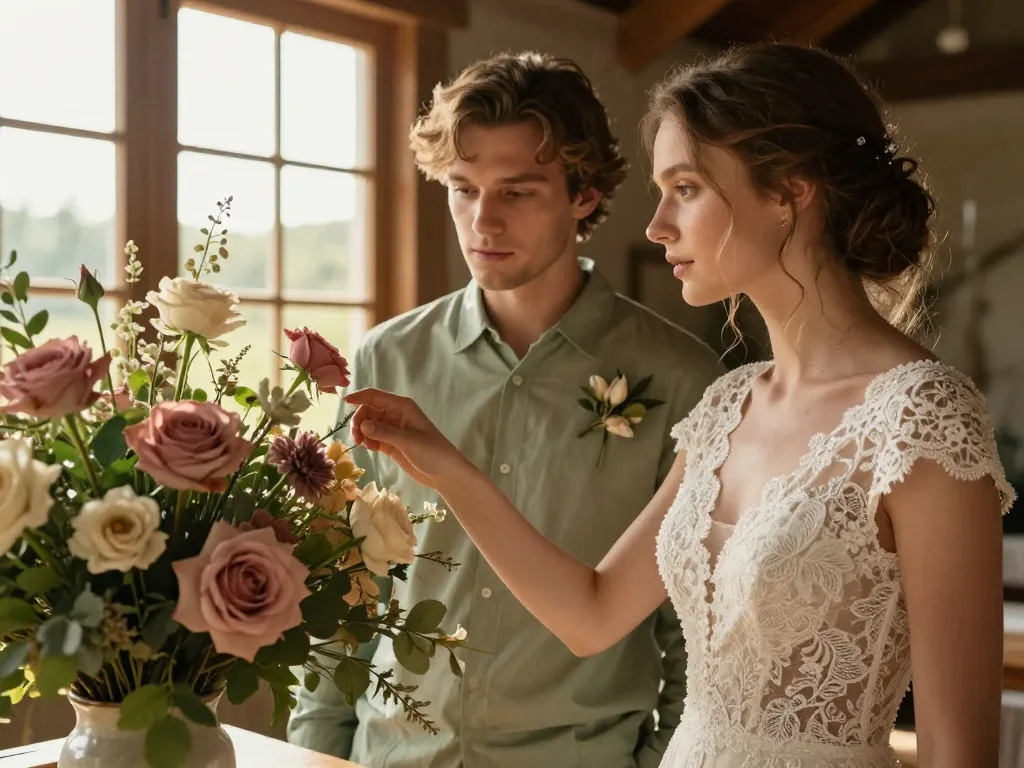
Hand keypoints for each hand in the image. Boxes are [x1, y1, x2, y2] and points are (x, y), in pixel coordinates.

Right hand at [344, 388, 467, 490]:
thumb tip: (362, 425)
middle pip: (368, 410)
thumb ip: (384, 432)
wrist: (444, 473)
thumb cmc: (432, 452)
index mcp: (402, 407)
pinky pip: (372, 437)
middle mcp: (395, 415)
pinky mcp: (390, 443)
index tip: (343, 403)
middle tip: (357, 437)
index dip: (359, 397)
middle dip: (359, 421)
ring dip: (361, 432)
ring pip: (368, 424)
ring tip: (363, 444)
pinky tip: (370, 448)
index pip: (375, 396)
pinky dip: (367, 441)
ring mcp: (392, 429)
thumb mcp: (408, 441)